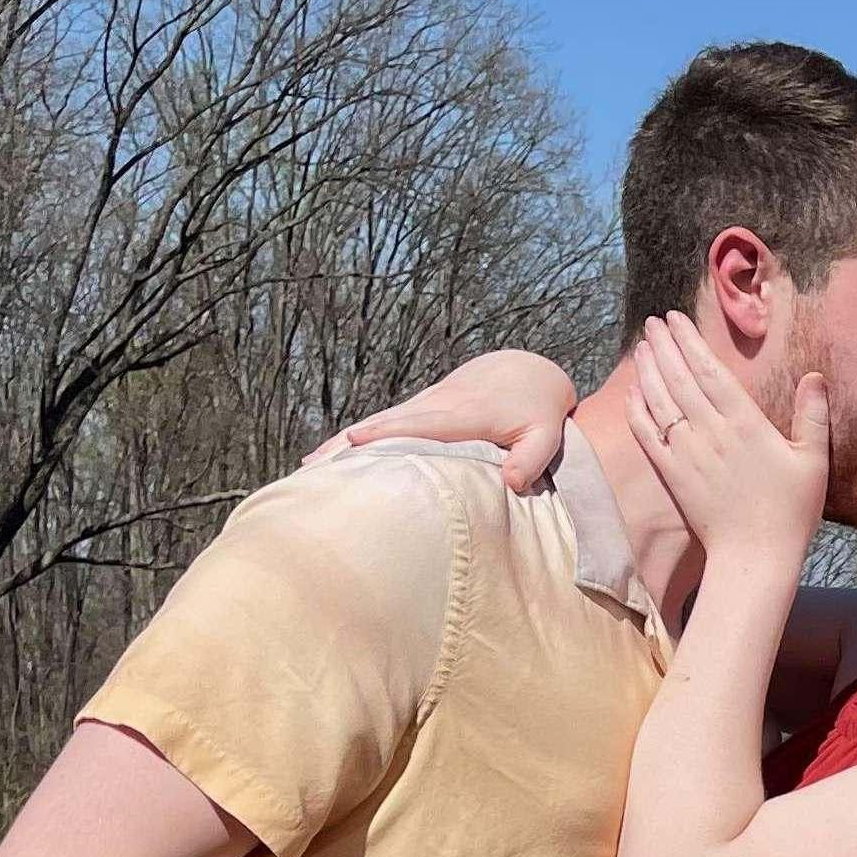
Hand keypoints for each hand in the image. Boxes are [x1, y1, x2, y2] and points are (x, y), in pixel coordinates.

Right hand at [306, 348, 578, 496]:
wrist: (526, 372)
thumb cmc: (538, 410)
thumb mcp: (547, 435)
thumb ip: (532, 458)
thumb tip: (511, 484)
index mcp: (463, 414)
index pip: (419, 425)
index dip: (388, 435)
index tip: (355, 443)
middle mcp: (435, 406)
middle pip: (384, 425)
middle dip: (349, 443)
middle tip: (313, 466)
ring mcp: (423, 406)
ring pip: (377, 425)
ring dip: (343, 444)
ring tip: (309, 468)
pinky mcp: (419, 412)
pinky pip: (383, 427)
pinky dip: (356, 441)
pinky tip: (331, 458)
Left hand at [625, 314, 826, 564]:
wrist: (756, 558)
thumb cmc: (791, 512)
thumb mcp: (813, 462)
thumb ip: (813, 416)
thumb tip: (815, 376)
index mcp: (745, 423)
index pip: (710, 370)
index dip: (690, 341)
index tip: (676, 319)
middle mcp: (711, 432)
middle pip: (679, 378)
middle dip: (664, 346)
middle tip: (653, 323)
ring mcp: (687, 453)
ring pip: (660, 400)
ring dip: (648, 370)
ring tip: (642, 347)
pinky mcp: (673, 476)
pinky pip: (648, 436)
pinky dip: (637, 411)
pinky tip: (632, 392)